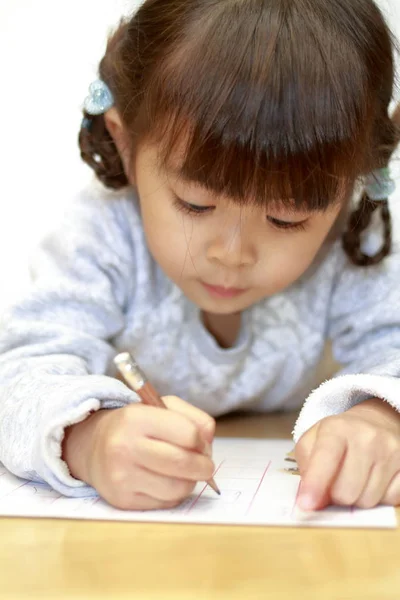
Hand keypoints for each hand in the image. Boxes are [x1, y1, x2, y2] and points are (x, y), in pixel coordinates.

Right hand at [62, 396, 215, 509]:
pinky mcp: (123, 500)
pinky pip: (165, 503)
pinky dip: (174, 494)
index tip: (200, 443)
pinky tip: (166, 482)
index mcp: (136, 418)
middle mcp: (124, 447)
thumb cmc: (136, 426)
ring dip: (190, 482)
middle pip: (184, 463)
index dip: (201, 441)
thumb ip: (193, 418)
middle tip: (206, 465)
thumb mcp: (161, 407)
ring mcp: (122, 476)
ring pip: (178, 488)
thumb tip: (208, 442)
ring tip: (184, 473)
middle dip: (204, 466)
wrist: (94, 447)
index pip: (188, 434)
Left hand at [295, 399, 399, 510]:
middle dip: (336, 495)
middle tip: (336, 482)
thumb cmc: (339, 437)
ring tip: (356, 478)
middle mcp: (367, 437)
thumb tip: (312, 501)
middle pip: (346, 491)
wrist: (375, 423)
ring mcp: (391, 450)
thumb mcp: (313, 440)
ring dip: (357, 498)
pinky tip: (375, 480)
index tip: (306, 504)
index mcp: (337, 428)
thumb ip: (307, 468)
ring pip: (368, 501)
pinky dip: (379, 497)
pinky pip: (390, 500)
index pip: (325, 458)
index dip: (315, 483)